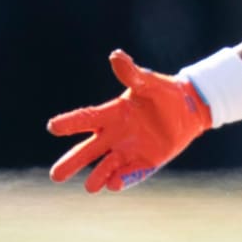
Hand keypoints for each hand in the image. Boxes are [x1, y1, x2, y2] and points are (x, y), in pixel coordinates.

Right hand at [47, 49, 210, 191]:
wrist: (189, 108)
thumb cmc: (164, 92)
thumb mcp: (148, 82)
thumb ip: (131, 74)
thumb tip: (116, 55)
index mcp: (111, 114)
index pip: (86, 119)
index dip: (70, 123)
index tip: (53, 127)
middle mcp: (115, 135)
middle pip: (89, 150)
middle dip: (73, 162)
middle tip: (56, 176)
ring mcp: (129, 150)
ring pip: (108, 166)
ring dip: (98, 176)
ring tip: (90, 187)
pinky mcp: (146, 161)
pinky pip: (132, 172)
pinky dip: (124, 178)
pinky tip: (114, 185)